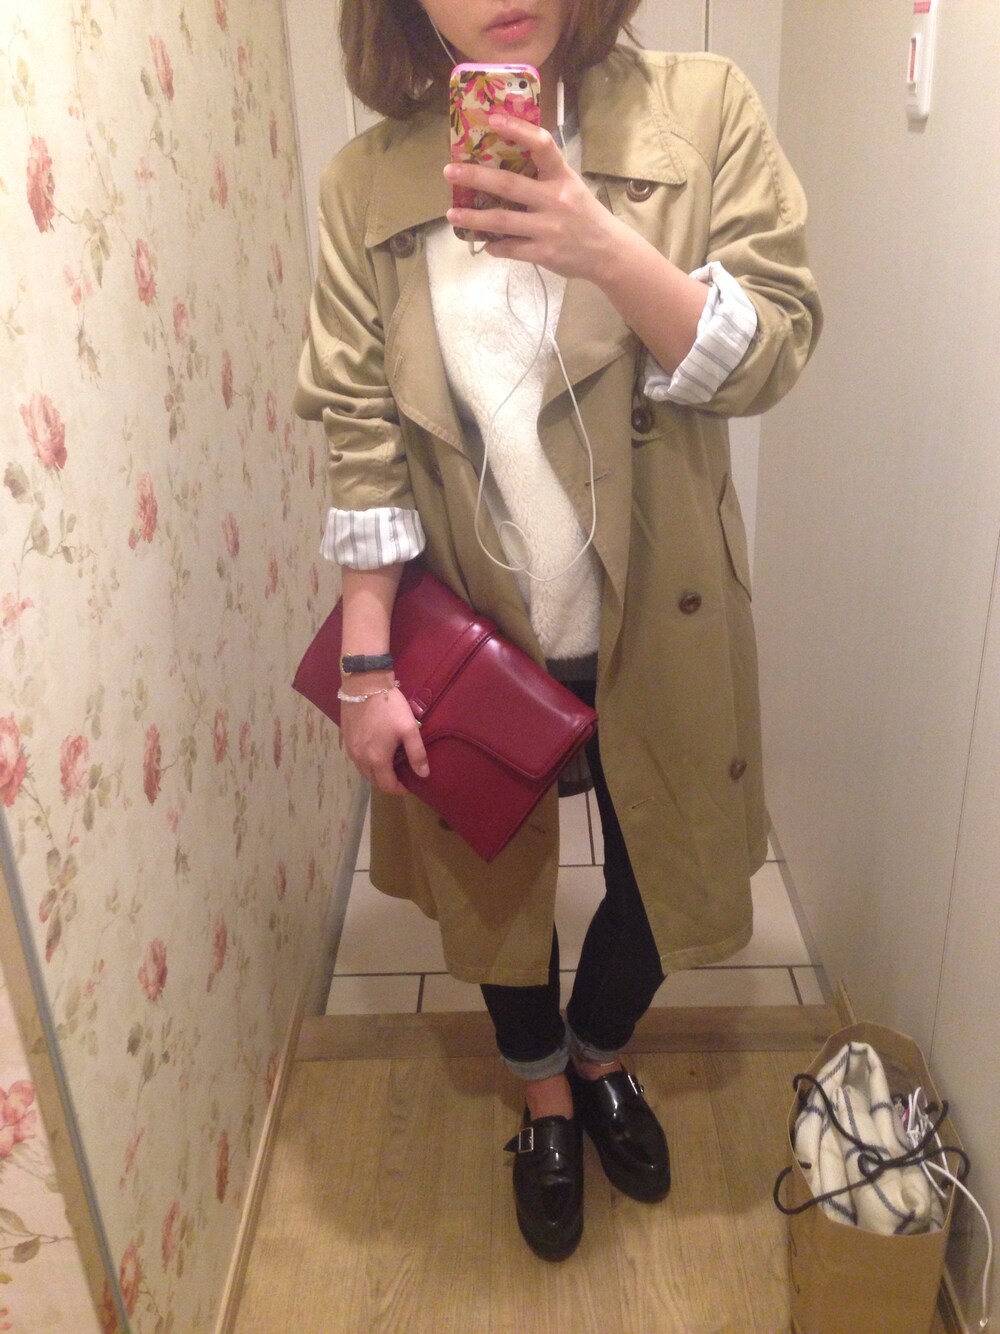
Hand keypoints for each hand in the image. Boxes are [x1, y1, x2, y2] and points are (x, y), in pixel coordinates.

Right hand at [341, 682, 428, 795]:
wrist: (364, 685)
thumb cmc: (390, 707)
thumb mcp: (409, 729)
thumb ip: (417, 754)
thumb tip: (423, 775)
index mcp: (377, 760)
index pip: (388, 786)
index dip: (400, 789)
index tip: (409, 785)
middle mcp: (360, 759)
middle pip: (374, 781)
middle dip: (388, 782)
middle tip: (401, 774)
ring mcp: (350, 750)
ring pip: (363, 771)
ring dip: (376, 773)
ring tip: (390, 763)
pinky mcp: (345, 739)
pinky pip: (356, 759)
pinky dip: (367, 762)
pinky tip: (375, 751)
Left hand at [444, 112, 624, 282]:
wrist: (608, 252)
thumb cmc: (584, 215)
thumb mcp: (570, 186)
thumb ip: (543, 176)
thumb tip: (503, 163)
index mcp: (562, 177)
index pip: (541, 145)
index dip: (517, 129)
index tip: (491, 119)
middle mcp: (555, 199)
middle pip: (509, 184)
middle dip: (476, 176)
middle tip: (450, 170)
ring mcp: (548, 228)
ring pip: (503, 220)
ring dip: (473, 217)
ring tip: (452, 214)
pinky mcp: (544, 252)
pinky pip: (511, 248)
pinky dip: (495, 246)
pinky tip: (485, 244)